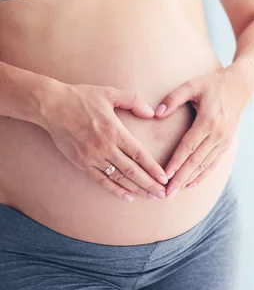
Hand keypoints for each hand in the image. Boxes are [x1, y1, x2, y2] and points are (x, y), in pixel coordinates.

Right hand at [42, 83, 168, 201]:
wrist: (52, 106)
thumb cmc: (82, 97)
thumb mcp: (110, 93)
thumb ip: (133, 101)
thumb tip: (151, 113)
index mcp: (115, 131)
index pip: (139, 154)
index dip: (153, 168)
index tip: (165, 178)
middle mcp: (105, 147)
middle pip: (132, 171)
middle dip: (149, 184)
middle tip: (163, 194)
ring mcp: (92, 157)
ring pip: (119, 178)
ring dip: (136, 189)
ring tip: (150, 196)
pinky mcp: (81, 163)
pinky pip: (101, 180)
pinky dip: (115, 190)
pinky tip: (127, 196)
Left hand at [154, 66, 248, 196]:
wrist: (241, 86)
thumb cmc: (213, 84)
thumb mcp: (192, 85)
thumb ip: (173, 98)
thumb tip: (156, 113)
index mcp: (208, 121)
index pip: (188, 147)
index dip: (176, 163)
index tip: (164, 176)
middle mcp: (218, 134)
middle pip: (196, 161)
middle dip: (180, 179)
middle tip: (166, 194)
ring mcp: (224, 141)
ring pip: (205, 165)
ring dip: (190, 180)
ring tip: (175, 192)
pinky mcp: (227, 143)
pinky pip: (214, 163)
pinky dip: (203, 175)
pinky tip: (191, 184)